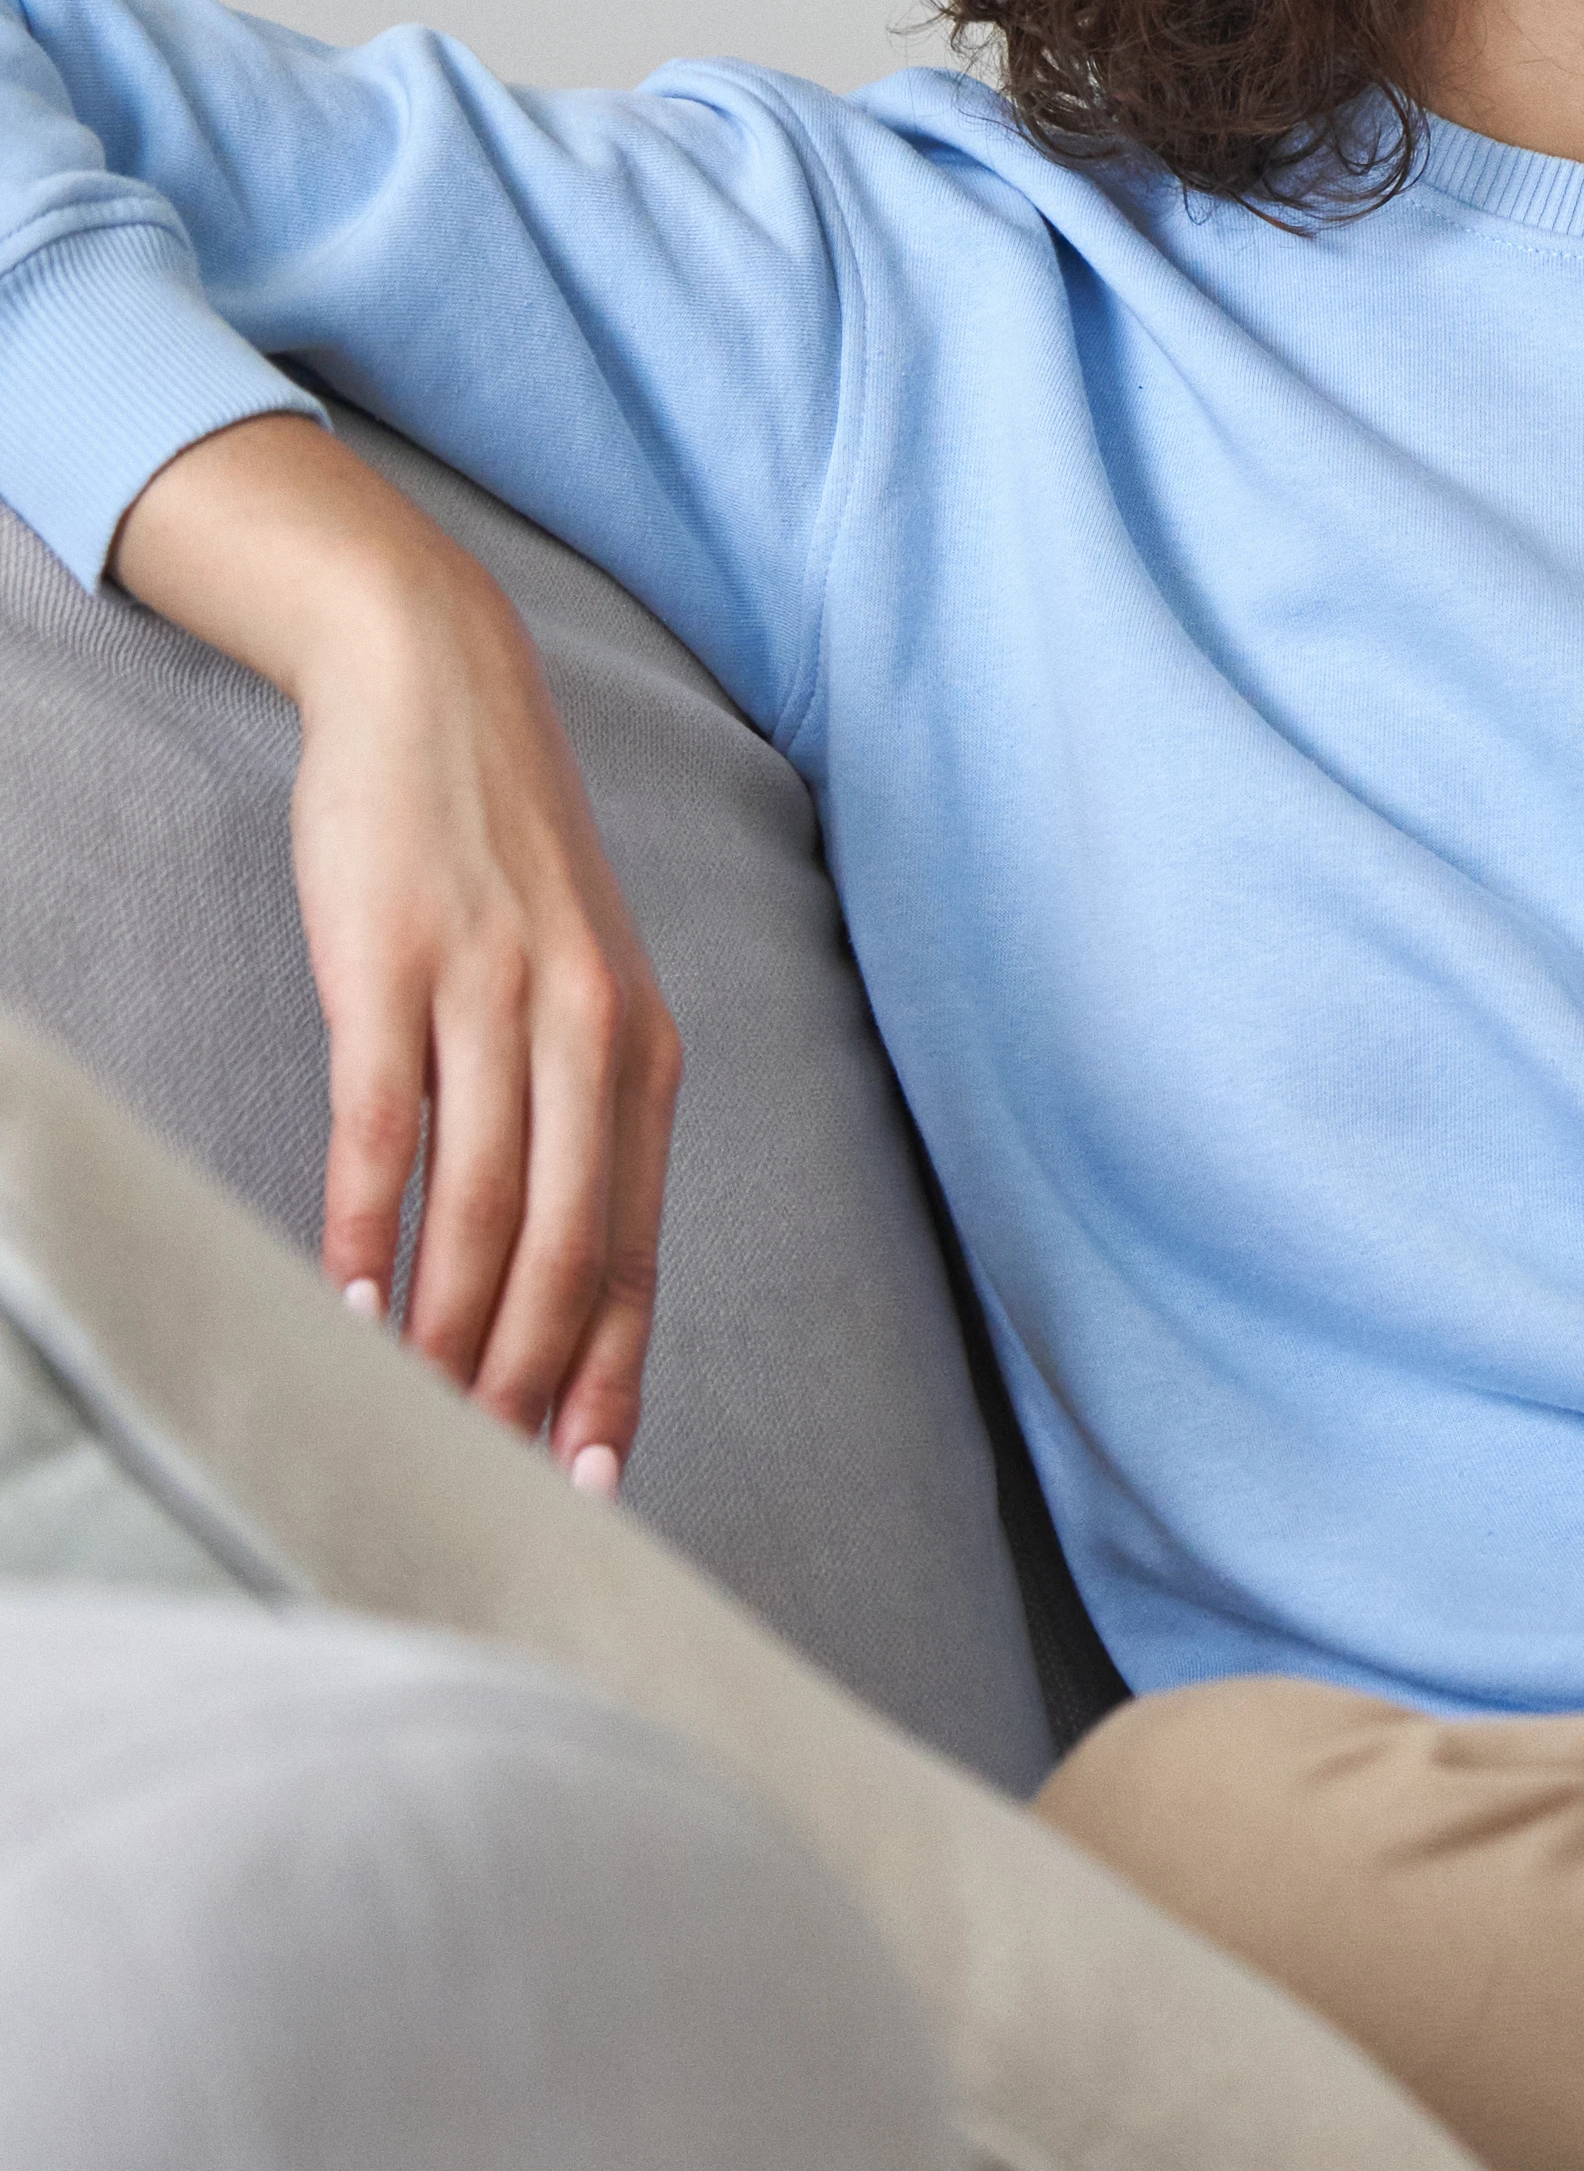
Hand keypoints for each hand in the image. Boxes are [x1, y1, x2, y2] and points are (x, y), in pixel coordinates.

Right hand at [111, 418, 679, 1484]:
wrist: (438, 688)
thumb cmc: (500, 863)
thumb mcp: (576, 983)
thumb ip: (574, 1114)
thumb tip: (545, 1263)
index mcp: (649, 1055)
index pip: (638, 1250)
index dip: (613, 1374)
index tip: (590, 1482)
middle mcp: (594, 1033)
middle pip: (568, 1250)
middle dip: (529, 1381)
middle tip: (487, 1479)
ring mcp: (496, 996)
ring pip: (482, 1207)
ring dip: (445, 1329)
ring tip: (411, 1418)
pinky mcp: (396, 966)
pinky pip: (387, 1126)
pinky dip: (369, 1228)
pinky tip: (346, 1302)